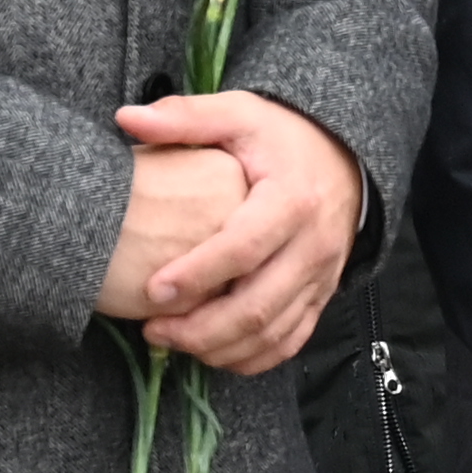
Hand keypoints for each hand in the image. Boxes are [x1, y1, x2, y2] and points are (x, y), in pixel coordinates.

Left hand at [107, 92, 363, 375]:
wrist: (344, 158)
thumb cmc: (281, 139)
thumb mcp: (240, 114)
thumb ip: (185, 117)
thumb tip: (127, 118)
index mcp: (292, 200)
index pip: (245, 248)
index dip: (199, 274)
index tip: (153, 291)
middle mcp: (313, 245)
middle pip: (258, 305)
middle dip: (201, 328)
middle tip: (152, 329)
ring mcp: (321, 276)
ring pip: (273, 333)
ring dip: (219, 348)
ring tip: (171, 342)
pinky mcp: (321, 295)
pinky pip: (290, 341)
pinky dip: (251, 358)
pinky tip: (211, 353)